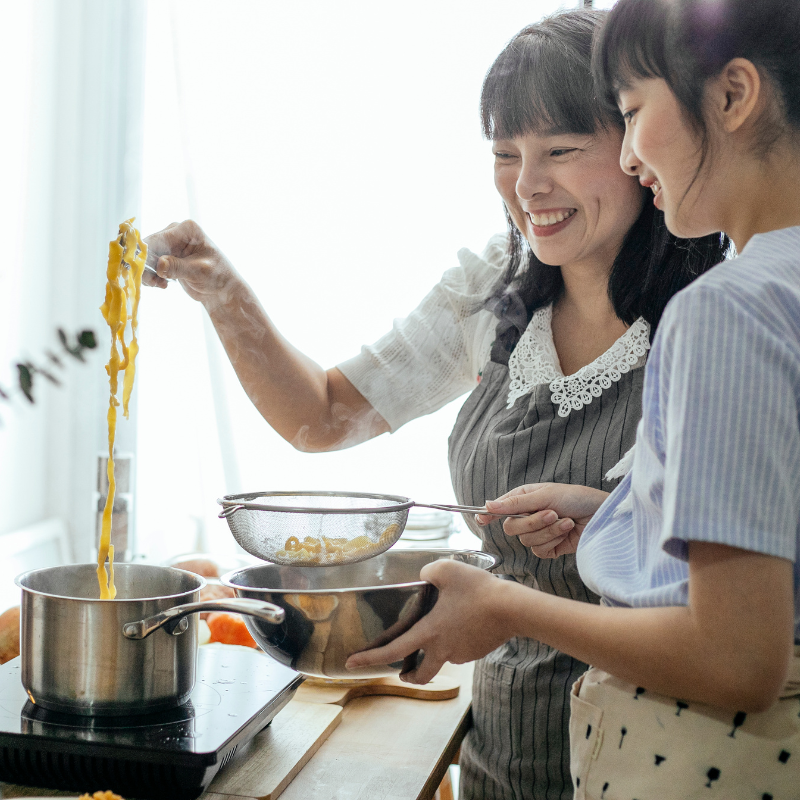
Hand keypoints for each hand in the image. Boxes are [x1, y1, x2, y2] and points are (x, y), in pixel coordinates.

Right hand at [142, 220, 240, 308]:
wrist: (222, 290)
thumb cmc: (218, 277)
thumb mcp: (199, 272)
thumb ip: (178, 267)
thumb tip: (159, 265)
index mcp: (187, 229)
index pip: (158, 239)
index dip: (146, 255)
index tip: (141, 271)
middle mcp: (176, 232)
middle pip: (149, 246)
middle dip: (146, 266)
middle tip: (153, 283)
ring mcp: (170, 243)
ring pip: (147, 256)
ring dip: (148, 272)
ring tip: (160, 284)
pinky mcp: (167, 256)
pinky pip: (150, 263)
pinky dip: (152, 274)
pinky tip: (162, 284)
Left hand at [344, 559, 514, 683]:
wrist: (513, 608)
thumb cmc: (478, 589)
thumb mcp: (446, 570)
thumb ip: (427, 572)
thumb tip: (423, 576)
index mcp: (429, 632)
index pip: (393, 650)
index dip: (370, 658)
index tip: (352, 663)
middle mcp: (443, 649)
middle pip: (421, 674)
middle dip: (409, 676)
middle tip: (403, 672)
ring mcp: (461, 653)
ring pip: (443, 658)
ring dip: (436, 651)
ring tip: (443, 627)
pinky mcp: (477, 651)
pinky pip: (461, 648)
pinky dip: (457, 640)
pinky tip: (465, 621)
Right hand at [478, 483, 607, 557]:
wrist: (601, 516)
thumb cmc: (576, 498)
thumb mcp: (545, 495)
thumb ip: (515, 503)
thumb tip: (488, 504)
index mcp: (524, 499)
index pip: (499, 508)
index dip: (488, 514)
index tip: (481, 519)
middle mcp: (528, 516)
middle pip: (511, 528)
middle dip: (533, 522)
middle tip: (551, 513)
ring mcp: (538, 533)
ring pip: (527, 541)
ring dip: (550, 530)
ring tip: (566, 520)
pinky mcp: (549, 548)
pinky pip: (540, 550)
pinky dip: (555, 540)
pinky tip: (568, 530)